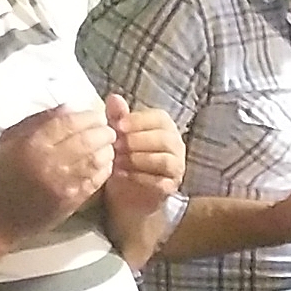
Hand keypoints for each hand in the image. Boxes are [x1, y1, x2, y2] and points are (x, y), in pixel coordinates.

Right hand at [0, 105, 114, 239]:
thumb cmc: (1, 173)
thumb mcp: (11, 138)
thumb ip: (39, 120)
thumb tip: (70, 108)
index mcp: (32, 143)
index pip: (69, 122)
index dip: (88, 115)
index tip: (94, 114)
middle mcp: (49, 162)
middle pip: (88, 139)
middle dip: (103, 131)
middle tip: (107, 129)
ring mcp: (62, 183)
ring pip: (96, 160)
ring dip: (107, 149)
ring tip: (108, 144)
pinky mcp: (70, 201)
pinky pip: (95, 180)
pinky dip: (104, 168)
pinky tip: (103, 163)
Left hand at [101, 95, 183, 221]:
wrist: (128, 193)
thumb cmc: (125, 157)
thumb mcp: (119, 136)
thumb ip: (118, 116)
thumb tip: (113, 97)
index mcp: (165, 127)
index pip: (159, 118)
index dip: (138, 121)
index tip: (117, 126)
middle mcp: (176, 145)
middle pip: (164, 139)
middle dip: (137, 141)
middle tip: (115, 145)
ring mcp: (176, 167)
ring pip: (163, 160)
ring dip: (138, 159)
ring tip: (116, 160)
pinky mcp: (171, 187)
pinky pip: (160, 181)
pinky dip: (139, 177)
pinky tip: (121, 174)